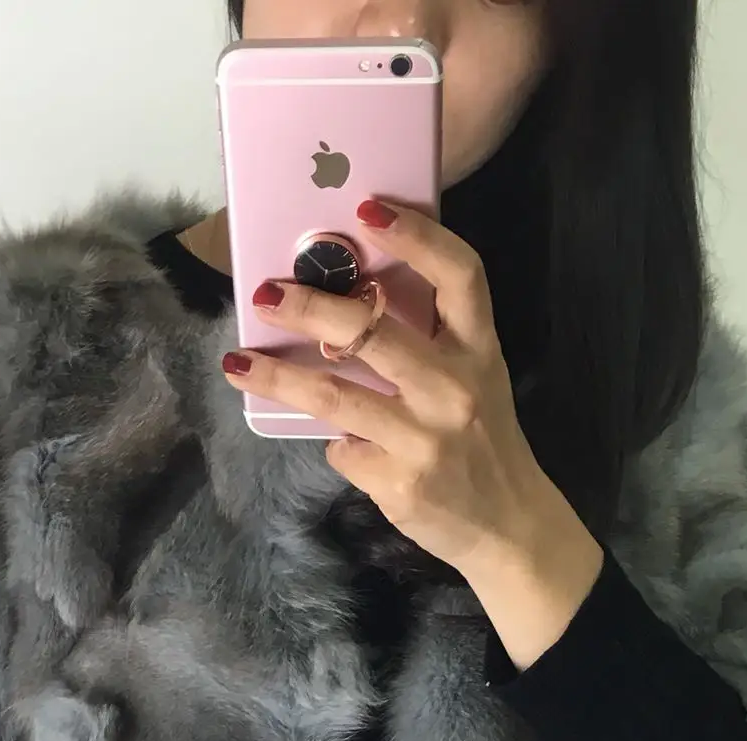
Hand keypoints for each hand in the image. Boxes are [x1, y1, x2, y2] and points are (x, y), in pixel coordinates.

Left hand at [221, 198, 604, 669]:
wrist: (508, 527)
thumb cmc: (478, 441)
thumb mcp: (473, 380)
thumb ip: (425, 343)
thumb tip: (338, 314)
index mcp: (479, 349)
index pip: (460, 275)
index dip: (416, 236)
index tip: (368, 207)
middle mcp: (456, 388)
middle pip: (374, 331)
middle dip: (311, 307)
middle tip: (267, 293)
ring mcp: (427, 438)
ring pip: (336, 396)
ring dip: (279, 376)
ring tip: (238, 362)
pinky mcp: (402, 483)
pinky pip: (344, 450)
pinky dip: (336, 446)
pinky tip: (342, 446)